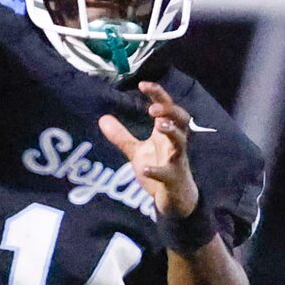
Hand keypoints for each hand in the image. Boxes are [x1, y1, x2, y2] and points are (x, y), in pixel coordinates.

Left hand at [98, 82, 199, 221]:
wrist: (175, 200)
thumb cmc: (160, 171)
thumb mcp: (137, 152)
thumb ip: (122, 136)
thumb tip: (102, 119)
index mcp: (166, 133)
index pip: (167, 107)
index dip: (158, 94)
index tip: (143, 85)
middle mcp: (175, 144)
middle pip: (182, 120)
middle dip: (170, 111)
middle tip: (153, 109)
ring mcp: (177, 161)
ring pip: (181, 142)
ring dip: (173, 132)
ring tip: (160, 125)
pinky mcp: (174, 179)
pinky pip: (168, 173)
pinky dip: (157, 171)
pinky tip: (146, 169)